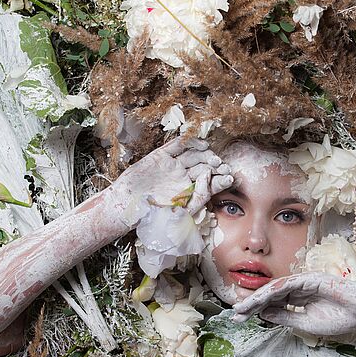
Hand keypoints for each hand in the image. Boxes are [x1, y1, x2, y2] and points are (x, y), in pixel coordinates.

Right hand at [114, 137, 232, 218]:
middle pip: (205, 166)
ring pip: (194, 155)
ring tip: (212, 156)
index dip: (220, 179)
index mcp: (190, 192)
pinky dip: (189, 141)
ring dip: (205, 154)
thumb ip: (197, 201)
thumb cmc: (151, 215)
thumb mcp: (179, 214)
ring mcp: (172, 166)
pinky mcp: (160, 157)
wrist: (126, 207)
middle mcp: (183, 178)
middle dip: (215, 165)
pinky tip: (201, 144)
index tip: (229, 177)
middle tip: (221, 165)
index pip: (210, 183)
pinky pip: (177, 146)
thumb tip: (211, 186)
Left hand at [232, 272, 355, 335]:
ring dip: (258, 298)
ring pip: (275, 289)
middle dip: (252, 304)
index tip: (240, 319)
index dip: (256, 311)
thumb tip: (262, 314)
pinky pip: (288, 285)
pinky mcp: (311, 279)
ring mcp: (305, 282)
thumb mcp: (306, 323)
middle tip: (234, 314)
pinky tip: (260, 299)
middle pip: (270, 295)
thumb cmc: (341, 319)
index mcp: (300, 300)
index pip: (273, 304)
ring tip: (242, 308)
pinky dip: (273, 291)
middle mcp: (299, 289)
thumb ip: (285, 317)